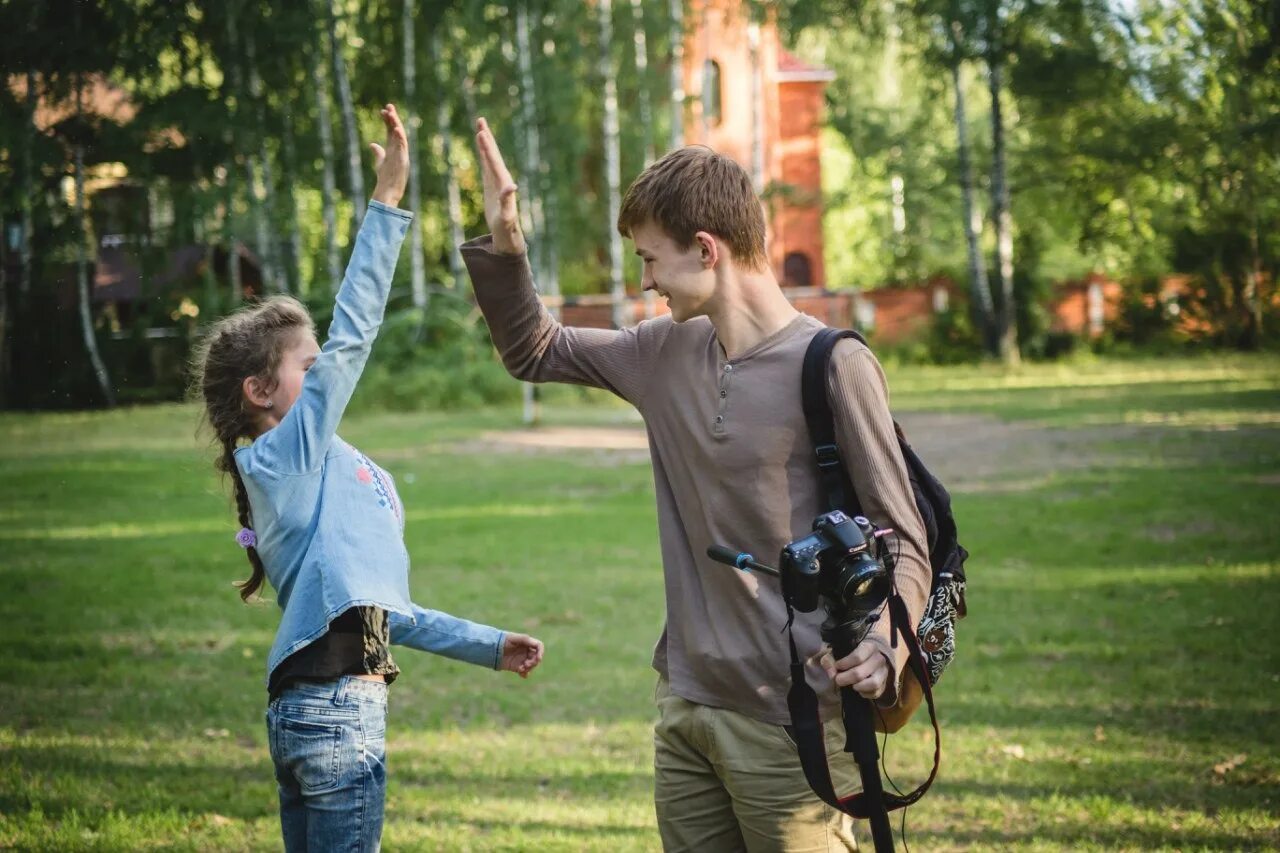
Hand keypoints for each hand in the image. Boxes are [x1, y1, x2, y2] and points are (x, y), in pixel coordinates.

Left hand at [370, 103, 408, 207]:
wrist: (388, 191)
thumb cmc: (385, 178)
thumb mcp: (379, 162)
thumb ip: (378, 152)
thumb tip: (373, 144)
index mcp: (393, 149)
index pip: (391, 131)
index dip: (387, 121)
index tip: (383, 111)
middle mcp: (398, 150)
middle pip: (396, 131)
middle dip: (393, 118)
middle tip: (388, 106)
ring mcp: (401, 155)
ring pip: (400, 136)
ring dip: (396, 125)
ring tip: (391, 114)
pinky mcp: (403, 161)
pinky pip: (403, 147)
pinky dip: (400, 137)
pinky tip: (397, 129)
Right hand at [474, 117, 526, 254]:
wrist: (508, 237)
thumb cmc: (507, 230)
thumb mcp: (507, 217)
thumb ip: (507, 202)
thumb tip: (511, 187)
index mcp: (504, 184)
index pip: (494, 162)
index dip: (487, 148)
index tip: (481, 133)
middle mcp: (502, 180)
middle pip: (494, 155)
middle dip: (487, 138)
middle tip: (481, 120)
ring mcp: (497, 182)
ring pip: (491, 158)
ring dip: (486, 143)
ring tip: (480, 127)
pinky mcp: (493, 187)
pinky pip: (487, 166)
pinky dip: (484, 155)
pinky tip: (481, 148)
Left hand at [499, 632, 543, 678]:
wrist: (492, 648)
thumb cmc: (504, 640)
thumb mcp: (515, 638)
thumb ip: (527, 640)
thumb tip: (538, 645)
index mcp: (527, 643)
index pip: (539, 647)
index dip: (541, 652)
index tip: (538, 658)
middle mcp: (526, 651)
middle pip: (536, 658)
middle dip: (533, 662)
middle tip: (526, 664)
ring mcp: (521, 659)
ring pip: (531, 665)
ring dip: (529, 668)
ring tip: (521, 669)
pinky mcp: (516, 667)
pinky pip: (525, 672)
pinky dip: (525, 674)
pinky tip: (521, 674)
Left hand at [819, 643, 890, 699]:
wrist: (870, 658)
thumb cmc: (851, 654)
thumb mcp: (839, 651)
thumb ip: (830, 659)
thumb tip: (831, 672)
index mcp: (869, 647)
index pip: (857, 657)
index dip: (844, 664)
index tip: (837, 666)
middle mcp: (879, 659)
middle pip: (860, 673)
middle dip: (845, 679)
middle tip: (838, 680)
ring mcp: (884, 672)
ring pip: (872, 684)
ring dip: (858, 687)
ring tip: (851, 685)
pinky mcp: (884, 684)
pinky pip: (875, 693)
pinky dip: (865, 693)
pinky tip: (858, 688)